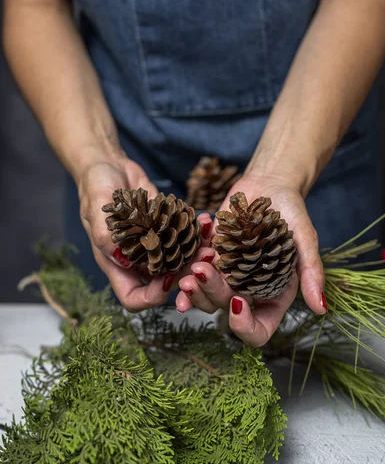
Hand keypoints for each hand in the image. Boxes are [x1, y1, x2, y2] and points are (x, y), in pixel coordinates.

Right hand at [78, 157, 212, 311]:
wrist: (108, 165)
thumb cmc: (94, 186)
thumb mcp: (95, 207)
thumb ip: (104, 234)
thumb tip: (121, 259)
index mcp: (117, 264)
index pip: (134, 298)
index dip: (152, 297)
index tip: (168, 279)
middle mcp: (138, 260)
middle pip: (165, 283)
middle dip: (187, 276)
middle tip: (203, 259)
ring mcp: (155, 245)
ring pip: (181, 262)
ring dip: (198, 255)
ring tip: (209, 241)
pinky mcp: (168, 228)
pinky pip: (186, 238)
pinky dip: (198, 233)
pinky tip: (205, 220)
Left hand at [176, 175, 326, 346]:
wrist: (269, 186)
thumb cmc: (292, 213)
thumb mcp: (305, 240)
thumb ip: (312, 273)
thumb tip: (321, 309)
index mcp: (272, 297)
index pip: (258, 331)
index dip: (244, 327)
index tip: (237, 303)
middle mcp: (247, 292)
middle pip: (224, 310)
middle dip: (210, 294)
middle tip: (200, 271)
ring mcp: (225, 276)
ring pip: (203, 296)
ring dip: (193, 288)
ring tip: (191, 266)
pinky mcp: (209, 259)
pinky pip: (192, 270)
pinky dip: (188, 263)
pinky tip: (190, 251)